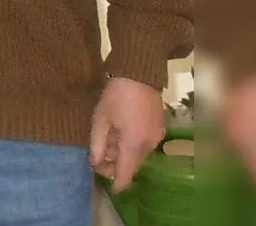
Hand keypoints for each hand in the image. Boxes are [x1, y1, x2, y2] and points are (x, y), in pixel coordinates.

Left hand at [90, 76, 166, 191]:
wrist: (140, 73)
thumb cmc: (115, 96)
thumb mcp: (100, 120)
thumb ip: (97, 145)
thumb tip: (95, 164)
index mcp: (133, 145)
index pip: (125, 175)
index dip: (114, 181)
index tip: (102, 177)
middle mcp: (149, 145)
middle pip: (132, 166)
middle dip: (115, 164)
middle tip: (98, 152)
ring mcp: (157, 137)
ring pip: (138, 155)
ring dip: (123, 153)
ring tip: (108, 137)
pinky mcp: (160, 128)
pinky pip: (145, 145)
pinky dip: (132, 144)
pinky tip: (121, 131)